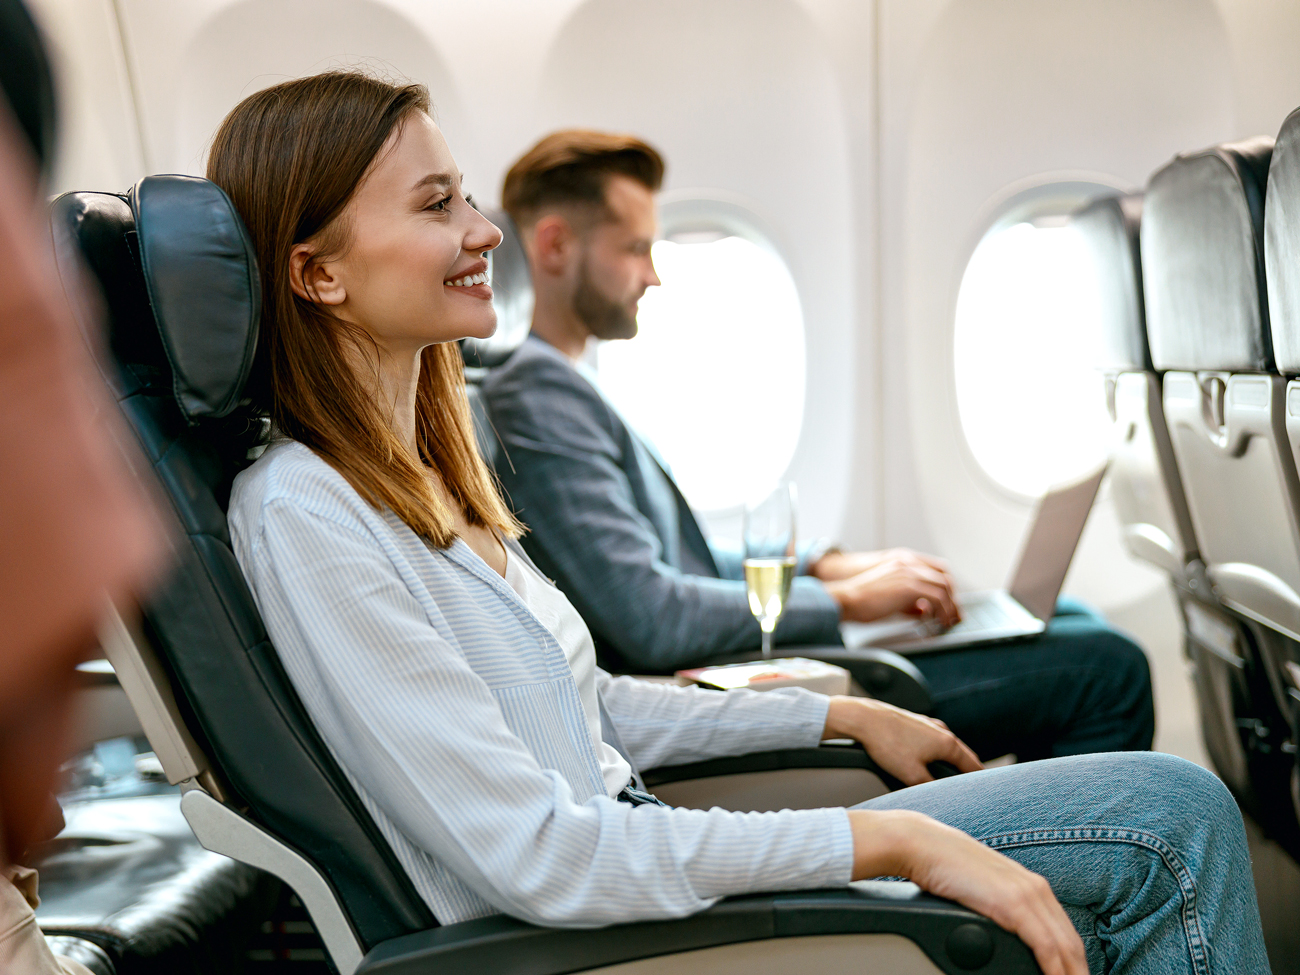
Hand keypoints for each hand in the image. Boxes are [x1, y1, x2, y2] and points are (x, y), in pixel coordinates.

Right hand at [819, 550, 960, 626]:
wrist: (848, 599)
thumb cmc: (863, 600)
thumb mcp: (891, 597)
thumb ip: (910, 600)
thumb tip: (925, 610)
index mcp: (903, 561)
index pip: (938, 568)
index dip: (948, 587)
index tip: (950, 603)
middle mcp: (909, 563)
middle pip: (946, 577)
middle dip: (954, 598)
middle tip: (955, 615)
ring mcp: (910, 573)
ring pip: (945, 587)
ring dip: (950, 607)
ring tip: (947, 621)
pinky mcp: (910, 586)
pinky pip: (938, 598)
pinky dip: (943, 611)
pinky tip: (938, 621)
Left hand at [822, 696, 981, 784]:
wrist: (863, 719)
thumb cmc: (886, 743)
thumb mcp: (911, 775)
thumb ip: (930, 786)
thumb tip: (940, 796)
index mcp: (947, 742)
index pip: (972, 765)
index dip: (978, 780)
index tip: (985, 791)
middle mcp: (941, 730)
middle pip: (961, 755)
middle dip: (966, 770)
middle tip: (972, 786)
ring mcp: (927, 724)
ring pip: (945, 746)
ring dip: (950, 760)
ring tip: (951, 775)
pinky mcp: (913, 723)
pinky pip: (931, 740)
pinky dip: (935, 751)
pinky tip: (927, 758)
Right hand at [848, 809, 1086, 974]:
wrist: (922, 846)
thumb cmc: (944, 868)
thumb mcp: (982, 889)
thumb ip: (1000, 908)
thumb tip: (1003, 936)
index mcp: (1033, 886)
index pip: (1067, 936)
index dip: (1073, 965)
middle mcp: (1037, 889)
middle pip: (1073, 946)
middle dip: (1076, 973)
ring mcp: (1027, 895)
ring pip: (1066, 949)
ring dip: (1070, 974)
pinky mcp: (1014, 903)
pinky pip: (1046, 947)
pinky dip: (1055, 971)